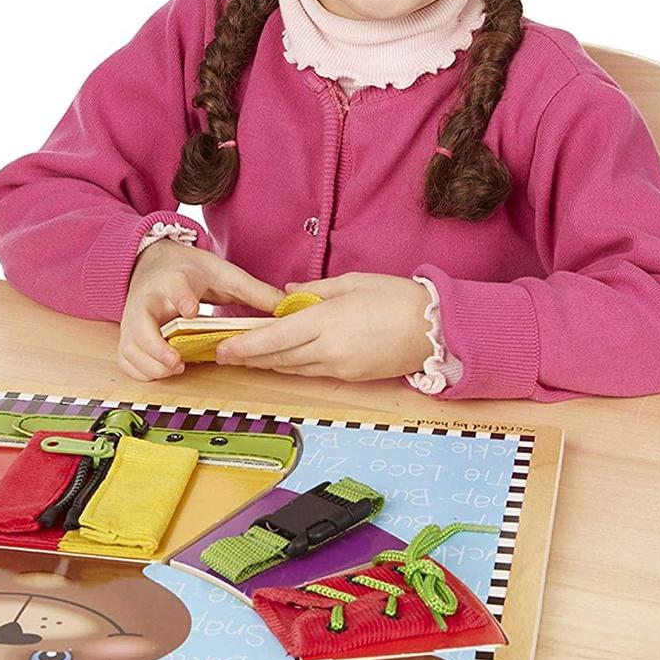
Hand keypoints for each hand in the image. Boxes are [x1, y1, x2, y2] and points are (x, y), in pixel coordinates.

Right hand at [119, 240, 285, 380]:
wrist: (151, 263)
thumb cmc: (188, 270)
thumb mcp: (222, 272)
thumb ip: (253, 290)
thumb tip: (286, 307)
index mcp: (174, 280)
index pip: (174, 287)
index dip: (182, 299)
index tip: (192, 309)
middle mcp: (147, 300)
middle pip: (140, 326)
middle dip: (155, 347)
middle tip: (177, 362)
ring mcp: (133, 321)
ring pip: (131, 348)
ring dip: (150, 365)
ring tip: (177, 368)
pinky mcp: (128, 336)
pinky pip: (126, 360)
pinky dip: (141, 371)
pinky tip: (163, 372)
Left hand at [215, 272, 434, 381]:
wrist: (437, 330)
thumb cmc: (397, 298)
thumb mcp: (352, 282)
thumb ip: (314, 290)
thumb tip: (287, 294)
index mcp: (326, 321)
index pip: (274, 337)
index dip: (245, 344)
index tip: (222, 346)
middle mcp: (328, 350)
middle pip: (278, 358)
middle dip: (249, 356)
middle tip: (224, 352)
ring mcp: (340, 367)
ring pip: (293, 368)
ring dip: (268, 363)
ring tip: (246, 356)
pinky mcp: (351, 377)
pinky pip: (313, 372)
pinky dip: (293, 366)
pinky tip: (282, 359)